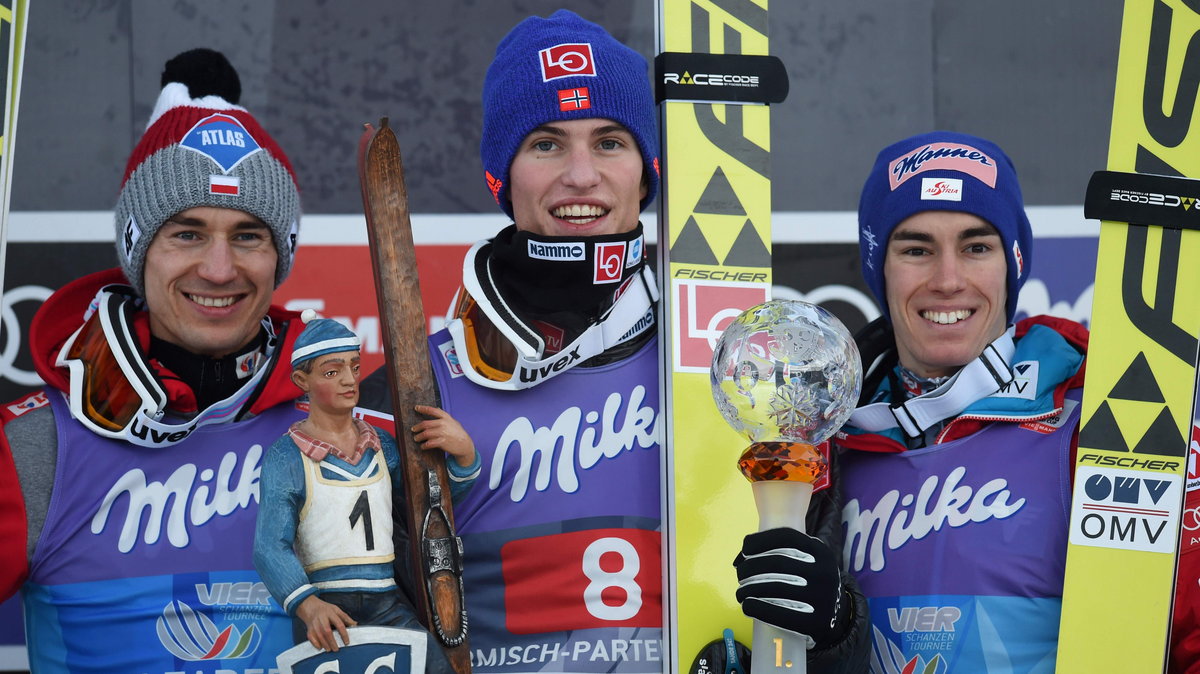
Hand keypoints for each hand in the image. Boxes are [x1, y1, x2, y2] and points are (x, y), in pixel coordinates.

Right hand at [295, 595, 356, 651]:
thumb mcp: (336, 610)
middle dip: (332, 641)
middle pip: (327, 631)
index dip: (343, 634)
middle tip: (336, 649)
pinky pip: (311, 637)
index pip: (339, 624)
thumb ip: (345, 617)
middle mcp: (322, 618)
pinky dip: (315, 643)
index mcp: (331, 613)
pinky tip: (320, 647)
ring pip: (319, 635)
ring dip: (325, 644)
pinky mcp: (309, 628)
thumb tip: (354, 624)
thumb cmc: (325, 609)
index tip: (346, 642)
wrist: (311, 607)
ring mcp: (314, 623)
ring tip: (329, 649)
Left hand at [412, 405, 475, 467]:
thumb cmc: (458, 433)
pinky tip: (423, 446)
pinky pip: (429, 443)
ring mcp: (443, 433)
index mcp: (446, 417)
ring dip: (419, 437)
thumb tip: (437, 408)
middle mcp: (443, 424)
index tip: (416, 408)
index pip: (433, 410)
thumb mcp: (453, 422)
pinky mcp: (442, 442)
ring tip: (416, 438)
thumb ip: (444, 416)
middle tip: (413, 430)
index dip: (423, 408)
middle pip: (425, 424)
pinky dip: (424, 445)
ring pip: (425, 434)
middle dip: (417, 427)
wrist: (465, 445)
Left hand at [733, 527, 845, 648]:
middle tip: (740, 575)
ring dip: (748, 589)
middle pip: (776, 563)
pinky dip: (757, 608)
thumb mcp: (809, 561)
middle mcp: (823, 572)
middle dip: (750, 568)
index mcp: (820, 552)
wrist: (837, 616)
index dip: (760, 540)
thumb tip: (740, 559)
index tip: (745, 549)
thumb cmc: (810, 582)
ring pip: (774, 588)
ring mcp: (821, 598)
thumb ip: (782, 552)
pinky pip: (779, 614)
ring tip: (741, 592)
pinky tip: (747, 606)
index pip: (786, 537)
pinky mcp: (815, 622)